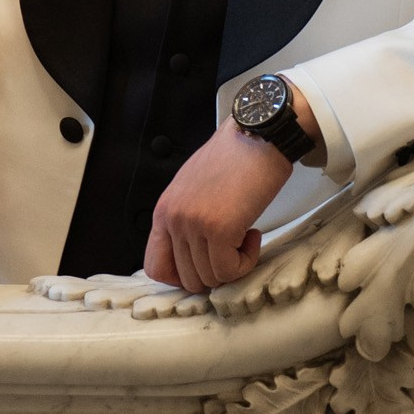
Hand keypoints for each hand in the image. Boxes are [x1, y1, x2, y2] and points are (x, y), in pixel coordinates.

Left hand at [145, 125, 293, 293]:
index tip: (204, 265)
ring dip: (234, 265)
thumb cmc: (234, 157)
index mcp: (164, 210)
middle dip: (214, 272)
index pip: (156, 266)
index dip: (182, 275)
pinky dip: (247, 261)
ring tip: (244, 236)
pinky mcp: (219, 229)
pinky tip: (253, 234)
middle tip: (231, 249)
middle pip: (187, 278)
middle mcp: (173, 219)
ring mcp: (193, 225)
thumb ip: (186, 219)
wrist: (258, 135)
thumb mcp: (194, 188)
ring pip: (210, 278)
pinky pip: (230, 270)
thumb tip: (193, 252)